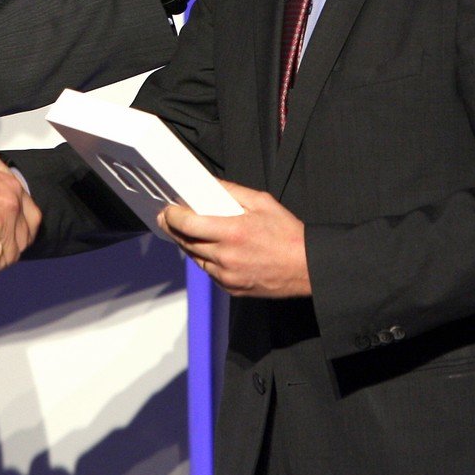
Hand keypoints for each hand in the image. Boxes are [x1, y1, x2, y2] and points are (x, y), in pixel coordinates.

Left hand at [158, 180, 309, 297]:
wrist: (307, 267)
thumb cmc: (287, 234)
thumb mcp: (262, 202)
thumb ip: (232, 192)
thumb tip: (210, 185)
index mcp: (232, 232)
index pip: (188, 224)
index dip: (173, 216)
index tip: (168, 209)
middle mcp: (226, 256)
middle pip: (186, 242)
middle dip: (174, 228)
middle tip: (167, 218)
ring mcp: (227, 276)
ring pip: (195, 258)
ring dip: (188, 244)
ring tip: (186, 231)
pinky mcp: (231, 288)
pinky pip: (209, 272)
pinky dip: (205, 259)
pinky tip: (207, 249)